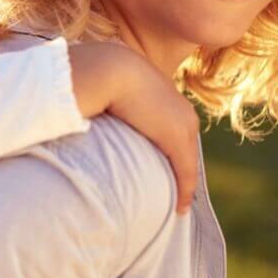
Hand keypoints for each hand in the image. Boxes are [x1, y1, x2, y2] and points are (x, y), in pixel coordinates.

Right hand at [68, 42, 200, 213]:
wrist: (108, 69)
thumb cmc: (97, 75)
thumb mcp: (107, 88)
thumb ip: (107, 102)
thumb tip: (89, 111)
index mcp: (164, 94)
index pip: (171, 126)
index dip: (166, 148)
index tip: (160, 167)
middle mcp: (180, 109)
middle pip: (186, 146)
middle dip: (181, 168)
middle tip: (173, 193)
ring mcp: (182, 124)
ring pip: (188, 162)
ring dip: (184, 184)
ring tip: (177, 204)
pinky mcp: (177, 139)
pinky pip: (186, 171)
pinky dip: (184, 191)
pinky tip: (180, 207)